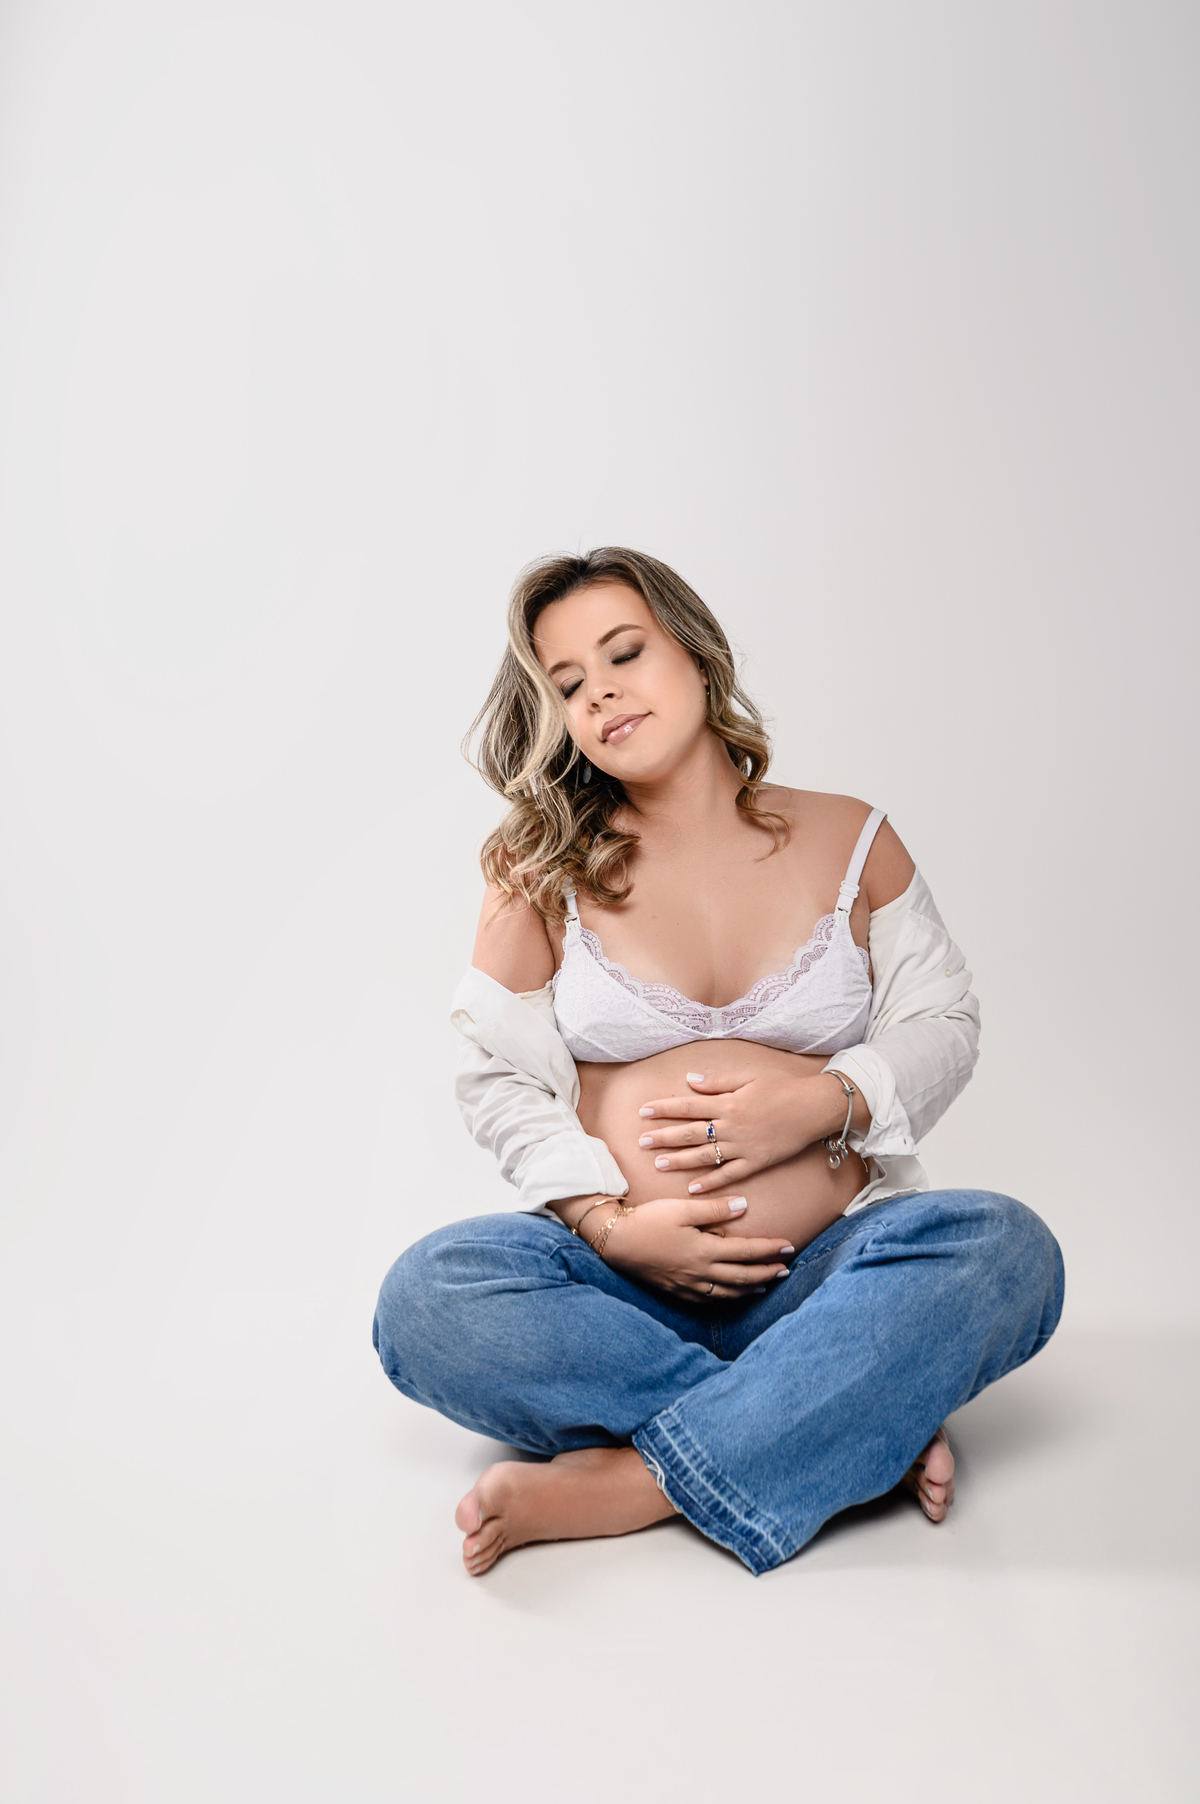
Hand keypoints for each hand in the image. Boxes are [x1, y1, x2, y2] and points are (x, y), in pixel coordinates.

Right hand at [600, 1195, 792, 1299]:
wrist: (616, 1242)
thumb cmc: (648, 1220)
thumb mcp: (681, 1209)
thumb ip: (715, 1209)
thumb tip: (744, 1206)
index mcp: (705, 1251)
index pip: (746, 1252)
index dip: (769, 1250)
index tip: (789, 1247)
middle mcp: (700, 1273)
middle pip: (742, 1277)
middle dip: (766, 1273)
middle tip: (786, 1270)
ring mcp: (688, 1286)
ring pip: (727, 1293)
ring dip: (750, 1289)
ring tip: (765, 1285)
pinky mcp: (676, 1291)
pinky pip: (708, 1300)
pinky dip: (726, 1299)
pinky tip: (730, 1295)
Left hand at [637, 1067, 852, 1193]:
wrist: (813, 1107)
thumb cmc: (782, 1088)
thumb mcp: (749, 1076)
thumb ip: (718, 1081)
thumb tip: (690, 1080)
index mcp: (727, 1102)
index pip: (688, 1106)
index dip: (664, 1109)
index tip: (643, 1112)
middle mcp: (731, 1125)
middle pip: (690, 1132)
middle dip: (664, 1137)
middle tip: (641, 1142)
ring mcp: (743, 1146)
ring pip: (705, 1155)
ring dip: (680, 1161)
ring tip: (659, 1164)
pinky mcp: (757, 1161)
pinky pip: (729, 1174)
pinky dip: (711, 1182)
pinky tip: (693, 1188)